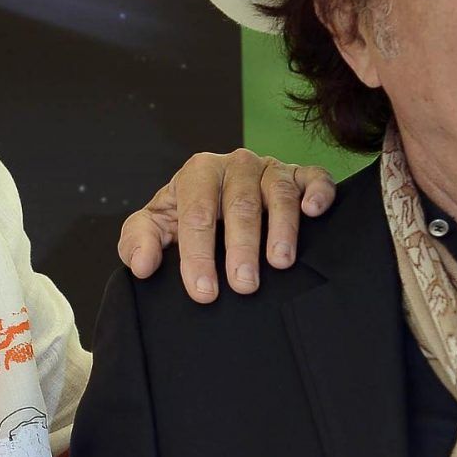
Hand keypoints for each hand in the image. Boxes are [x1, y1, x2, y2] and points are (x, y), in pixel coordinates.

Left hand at [118, 149, 336, 302]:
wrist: (218, 198)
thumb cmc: (186, 216)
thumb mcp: (156, 226)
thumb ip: (138, 242)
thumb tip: (142, 265)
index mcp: (197, 172)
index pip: (196, 214)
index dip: (198, 254)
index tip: (203, 292)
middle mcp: (236, 164)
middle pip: (240, 205)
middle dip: (241, 247)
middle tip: (244, 285)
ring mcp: (270, 168)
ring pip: (278, 193)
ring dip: (281, 228)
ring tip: (280, 263)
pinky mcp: (301, 175)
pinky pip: (315, 178)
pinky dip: (318, 192)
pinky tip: (314, 212)